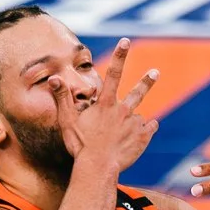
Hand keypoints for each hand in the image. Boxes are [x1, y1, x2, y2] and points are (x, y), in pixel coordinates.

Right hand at [51, 38, 159, 170]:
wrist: (98, 168)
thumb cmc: (80, 146)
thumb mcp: (67, 121)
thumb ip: (62, 98)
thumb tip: (54, 78)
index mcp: (106, 104)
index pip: (113, 74)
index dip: (120, 56)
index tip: (126, 41)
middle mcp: (123, 111)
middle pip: (138, 92)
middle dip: (147, 81)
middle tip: (155, 71)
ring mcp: (135, 125)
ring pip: (140, 115)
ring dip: (136, 119)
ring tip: (131, 128)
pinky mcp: (143, 138)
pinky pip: (150, 128)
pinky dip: (146, 130)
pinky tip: (139, 136)